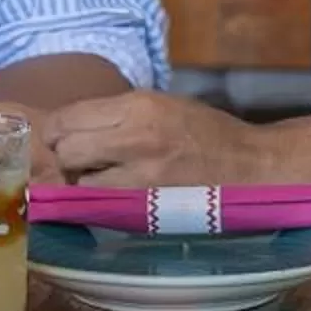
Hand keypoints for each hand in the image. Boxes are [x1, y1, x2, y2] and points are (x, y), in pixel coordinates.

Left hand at [47, 91, 267, 187]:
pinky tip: (117, 196)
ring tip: (104, 180)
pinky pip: (104, 205)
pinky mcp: (151, 205)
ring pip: (79, 183)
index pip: (67, 117)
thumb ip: (115, 115)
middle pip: (66, 150)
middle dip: (66, 157)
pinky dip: (102, 203)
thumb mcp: (160, 105)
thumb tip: (67, 126)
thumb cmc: (205, 134)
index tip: (60, 138)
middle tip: (80, 162)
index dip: (57, 131)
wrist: (253, 167)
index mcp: (138, 105)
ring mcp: (143, 175)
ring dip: (83, 184)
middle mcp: (137, 136)